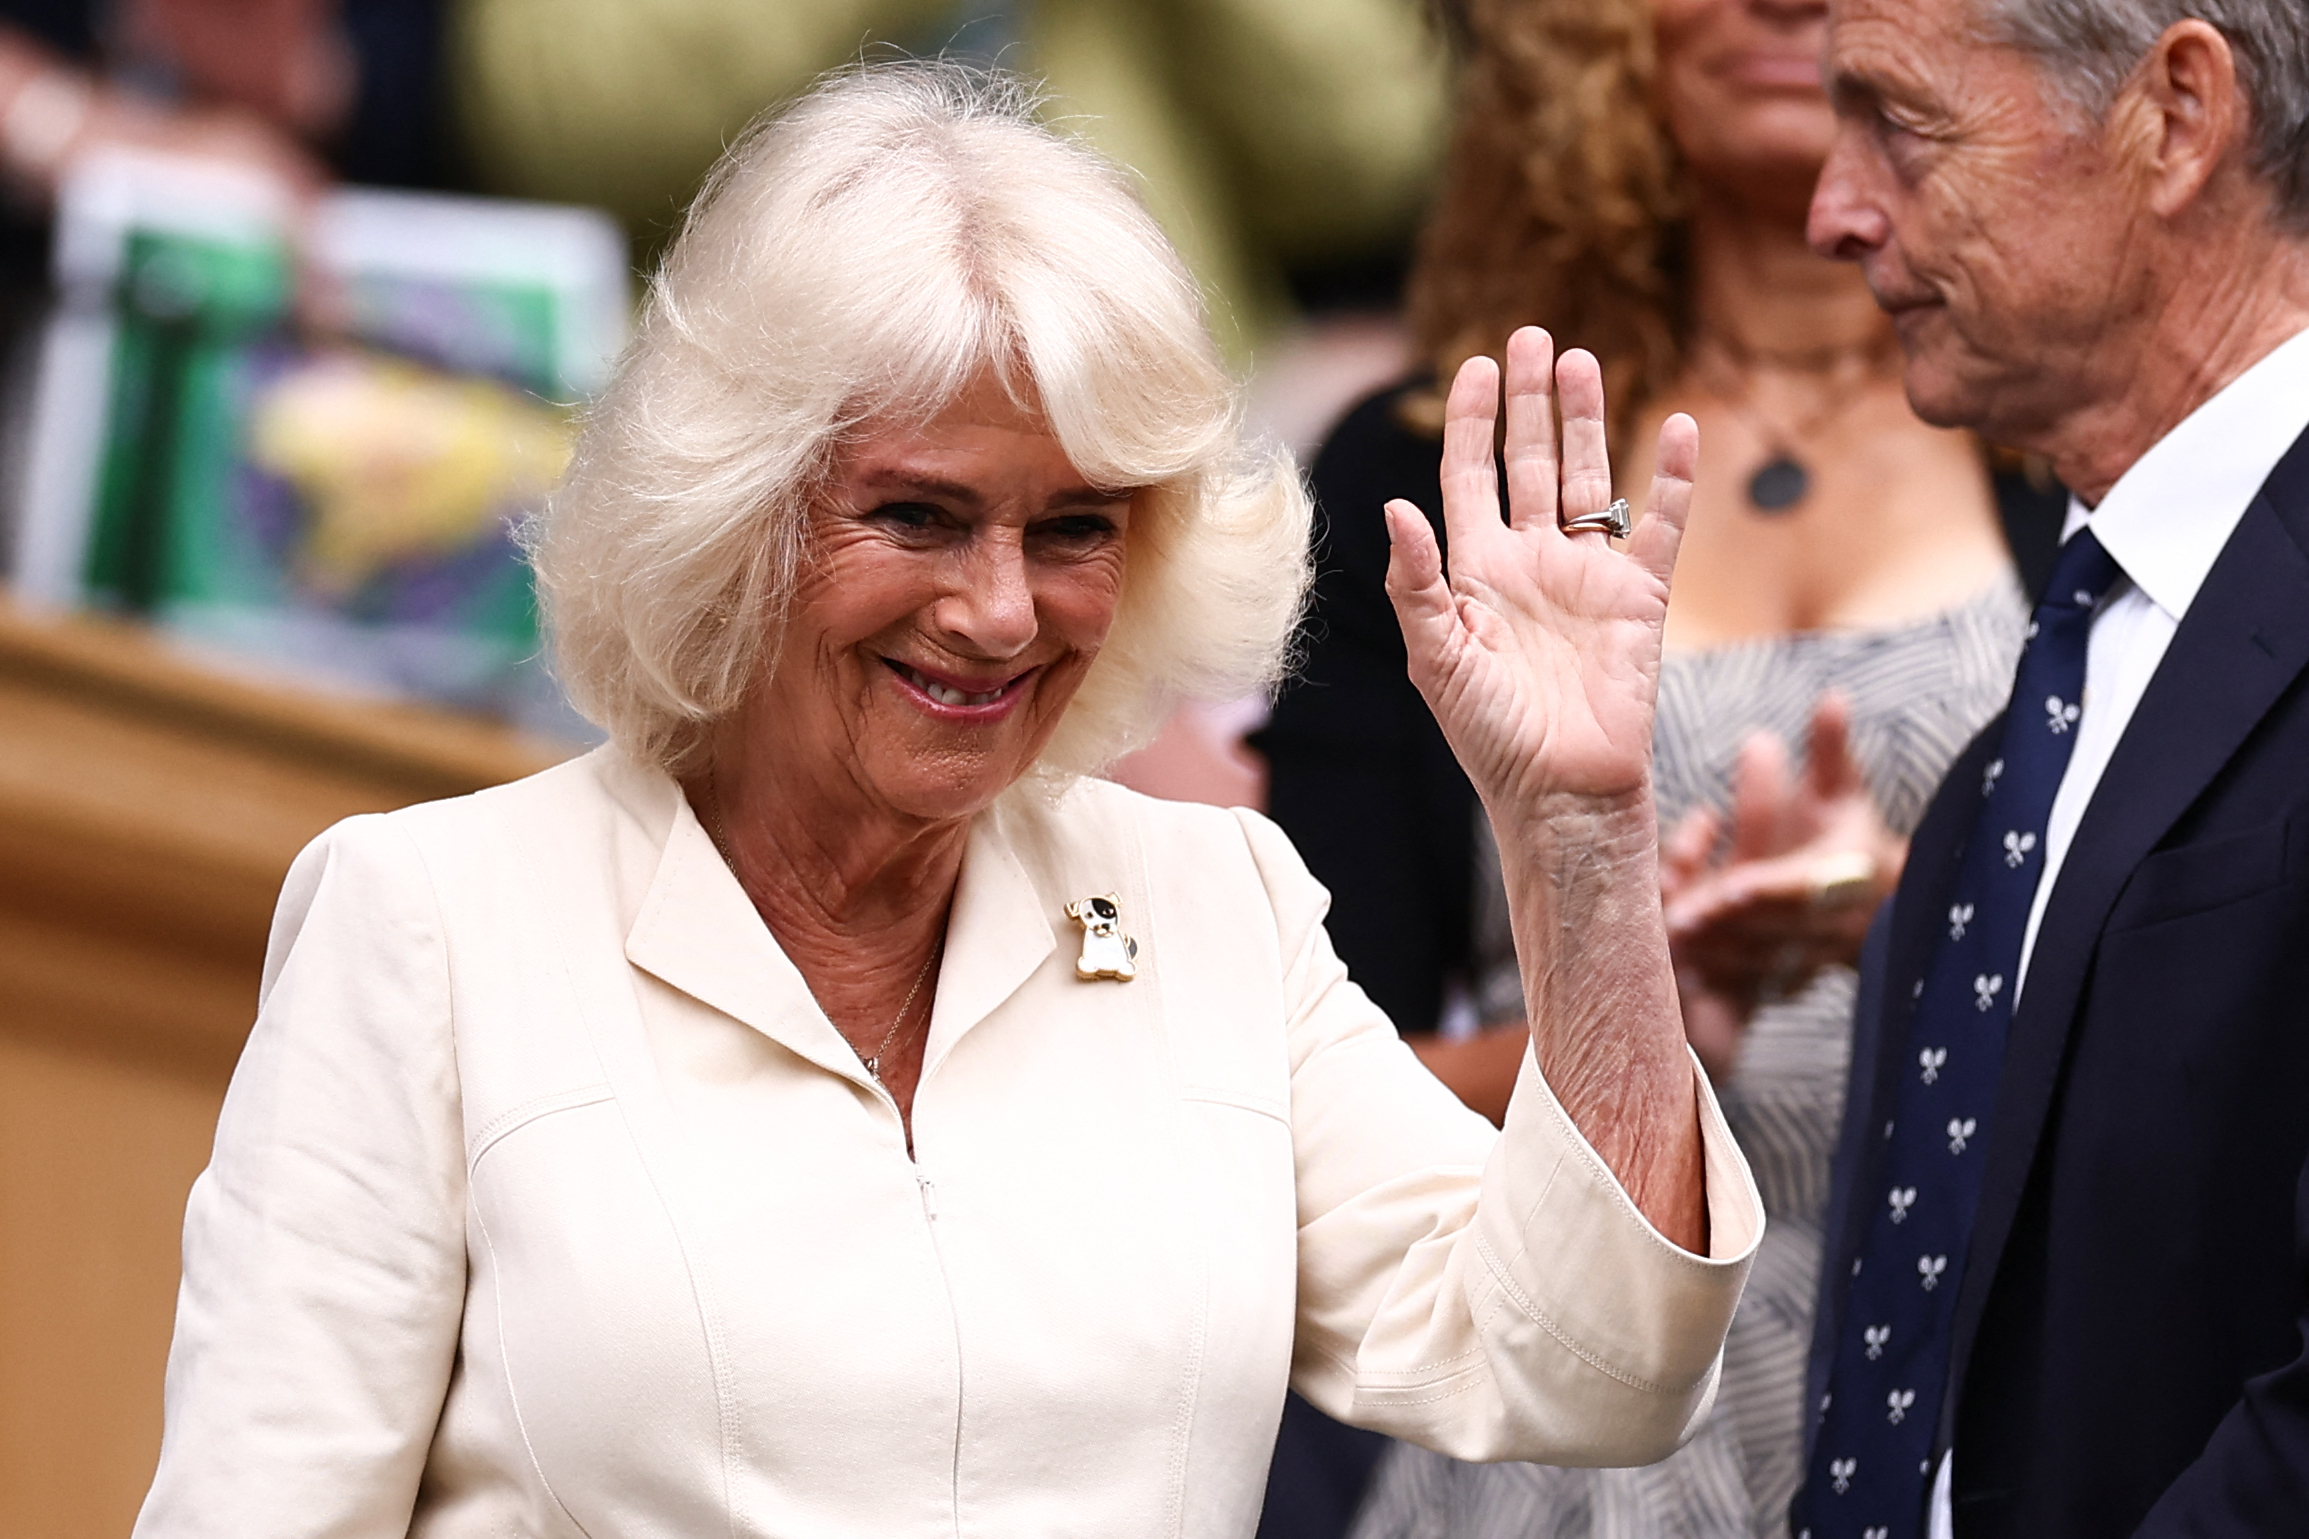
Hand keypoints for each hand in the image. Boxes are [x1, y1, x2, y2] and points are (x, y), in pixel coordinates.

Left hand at [1382, 328, 1696, 822]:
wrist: (1562, 794)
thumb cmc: (1491, 738)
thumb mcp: (1437, 660)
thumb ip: (1416, 584)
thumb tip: (1396, 507)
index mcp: (1475, 573)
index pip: (1471, 476)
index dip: (1473, 421)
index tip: (1476, 364)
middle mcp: (1531, 563)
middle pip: (1530, 461)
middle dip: (1529, 401)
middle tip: (1533, 335)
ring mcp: (1587, 576)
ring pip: (1589, 478)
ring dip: (1586, 420)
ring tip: (1582, 359)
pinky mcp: (1641, 597)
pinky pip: (1661, 524)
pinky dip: (1673, 477)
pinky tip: (1679, 425)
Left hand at [1661, 693, 1905, 1077]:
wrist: (1870, 911)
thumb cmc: (1846, 837)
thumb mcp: (1842, 793)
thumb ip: (1831, 752)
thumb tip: (1834, 698)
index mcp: (1838, 878)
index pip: (1797, 891)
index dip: (1764, 891)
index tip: (1728, 889)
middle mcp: (1815, 927)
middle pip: (1763, 932)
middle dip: (1721, 924)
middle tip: (1676, 915)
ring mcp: (1790, 961)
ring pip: (1742, 964)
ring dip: (1703, 950)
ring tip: (1661, 931)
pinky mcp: (1765, 985)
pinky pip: (1729, 990)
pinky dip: (1698, 981)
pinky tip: (1662, 961)